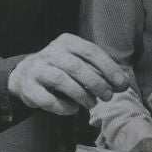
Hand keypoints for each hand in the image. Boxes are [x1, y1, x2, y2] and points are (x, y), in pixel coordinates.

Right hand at [8, 33, 127, 115]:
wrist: (27, 75)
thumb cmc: (63, 69)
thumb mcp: (81, 62)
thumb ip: (101, 70)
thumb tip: (124, 82)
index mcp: (67, 42)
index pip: (91, 51)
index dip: (109, 68)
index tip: (121, 83)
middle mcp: (51, 52)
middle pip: (76, 66)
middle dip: (96, 83)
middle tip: (107, 96)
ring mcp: (37, 69)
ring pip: (61, 80)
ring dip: (81, 94)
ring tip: (92, 103)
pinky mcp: (29, 88)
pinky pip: (47, 99)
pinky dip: (63, 107)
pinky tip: (73, 109)